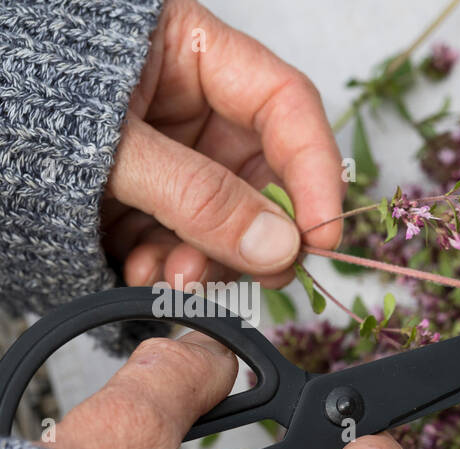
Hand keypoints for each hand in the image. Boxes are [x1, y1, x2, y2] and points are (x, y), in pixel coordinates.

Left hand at [102, 0, 343, 289]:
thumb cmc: (9, 90)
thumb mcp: (106, 143)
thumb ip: (196, 193)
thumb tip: (277, 244)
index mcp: (190, 51)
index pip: (285, 106)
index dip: (314, 170)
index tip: (320, 235)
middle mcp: (188, 104)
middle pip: (261, 173)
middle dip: (254, 232)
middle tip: (251, 276)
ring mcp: (165, 153)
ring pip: (223, 217)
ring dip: (209, 259)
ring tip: (173, 279)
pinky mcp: (139, 197)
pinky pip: (181, 237)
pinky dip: (173, 266)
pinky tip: (148, 276)